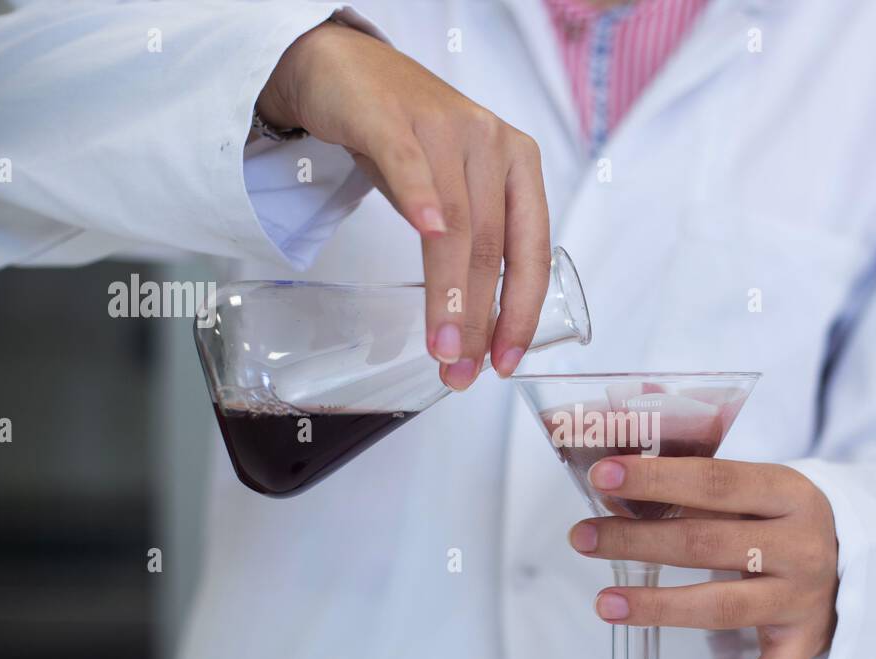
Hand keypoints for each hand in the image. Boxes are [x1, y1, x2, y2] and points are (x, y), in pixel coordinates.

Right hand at [258, 21, 550, 388]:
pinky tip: (426, 235)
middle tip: (461, 372)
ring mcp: (444, 126)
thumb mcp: (456, 193)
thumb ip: (476, 247)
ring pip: (455, 223)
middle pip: (491, 246)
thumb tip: (481, 332)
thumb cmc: (407, 140)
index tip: (505, 363)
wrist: (345, 69)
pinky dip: (420, 199)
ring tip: (442, 347)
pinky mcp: (392, 117)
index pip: (531, 251)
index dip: (521, 312)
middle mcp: (492, 143)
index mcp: (519, 167)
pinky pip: (410, 163)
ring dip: (450, 293)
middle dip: (480, 319)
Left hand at [567, 457, 839, 658]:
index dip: (656, 479)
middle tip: (583, 538)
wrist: (863, 561)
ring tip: (605, 603)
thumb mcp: (756, 489)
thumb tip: (612, 490)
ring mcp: (803, 600)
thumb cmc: (784, 519)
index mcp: (789, 494)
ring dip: (659, 606)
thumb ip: (694, 487)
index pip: (715, 481)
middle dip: (637, 541)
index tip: (602, 477)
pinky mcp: (804, 645)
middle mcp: (801, 547)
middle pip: (707, 544)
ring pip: (723, 607)